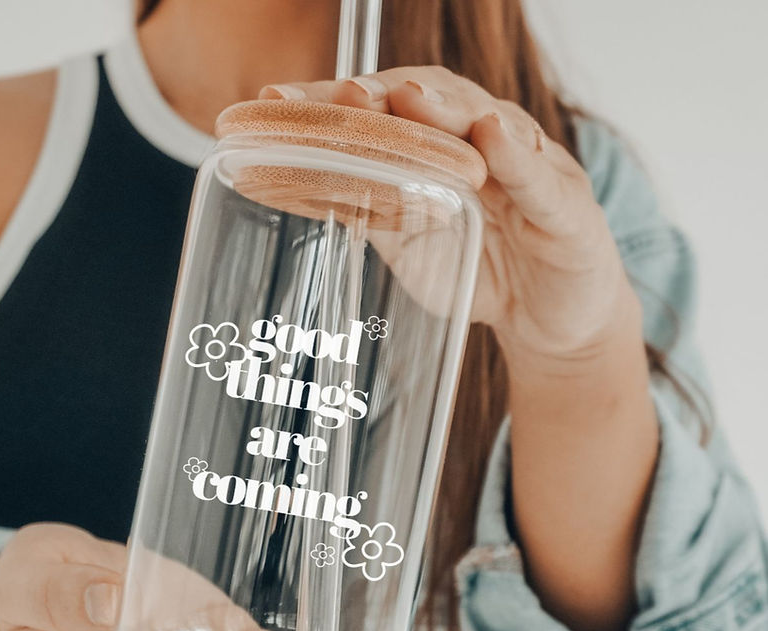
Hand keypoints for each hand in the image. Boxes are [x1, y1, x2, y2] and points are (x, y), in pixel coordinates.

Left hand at [259, 68, 640, 365]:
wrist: (551, 323)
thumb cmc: (483, 275)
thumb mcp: (415, 252)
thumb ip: (377, 216)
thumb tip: (311, 192)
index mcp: (442, 150)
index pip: (384, 111)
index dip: (333, 103)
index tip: (277, 100)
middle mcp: (484, 144)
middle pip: (432, 101)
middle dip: (383, 94)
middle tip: (342, 93)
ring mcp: (530, 168)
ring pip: (488, 124)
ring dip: (445, 108)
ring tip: (405, 98)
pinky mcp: (568, 207)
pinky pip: (540, 178)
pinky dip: (517, 157)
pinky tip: (490, 137)